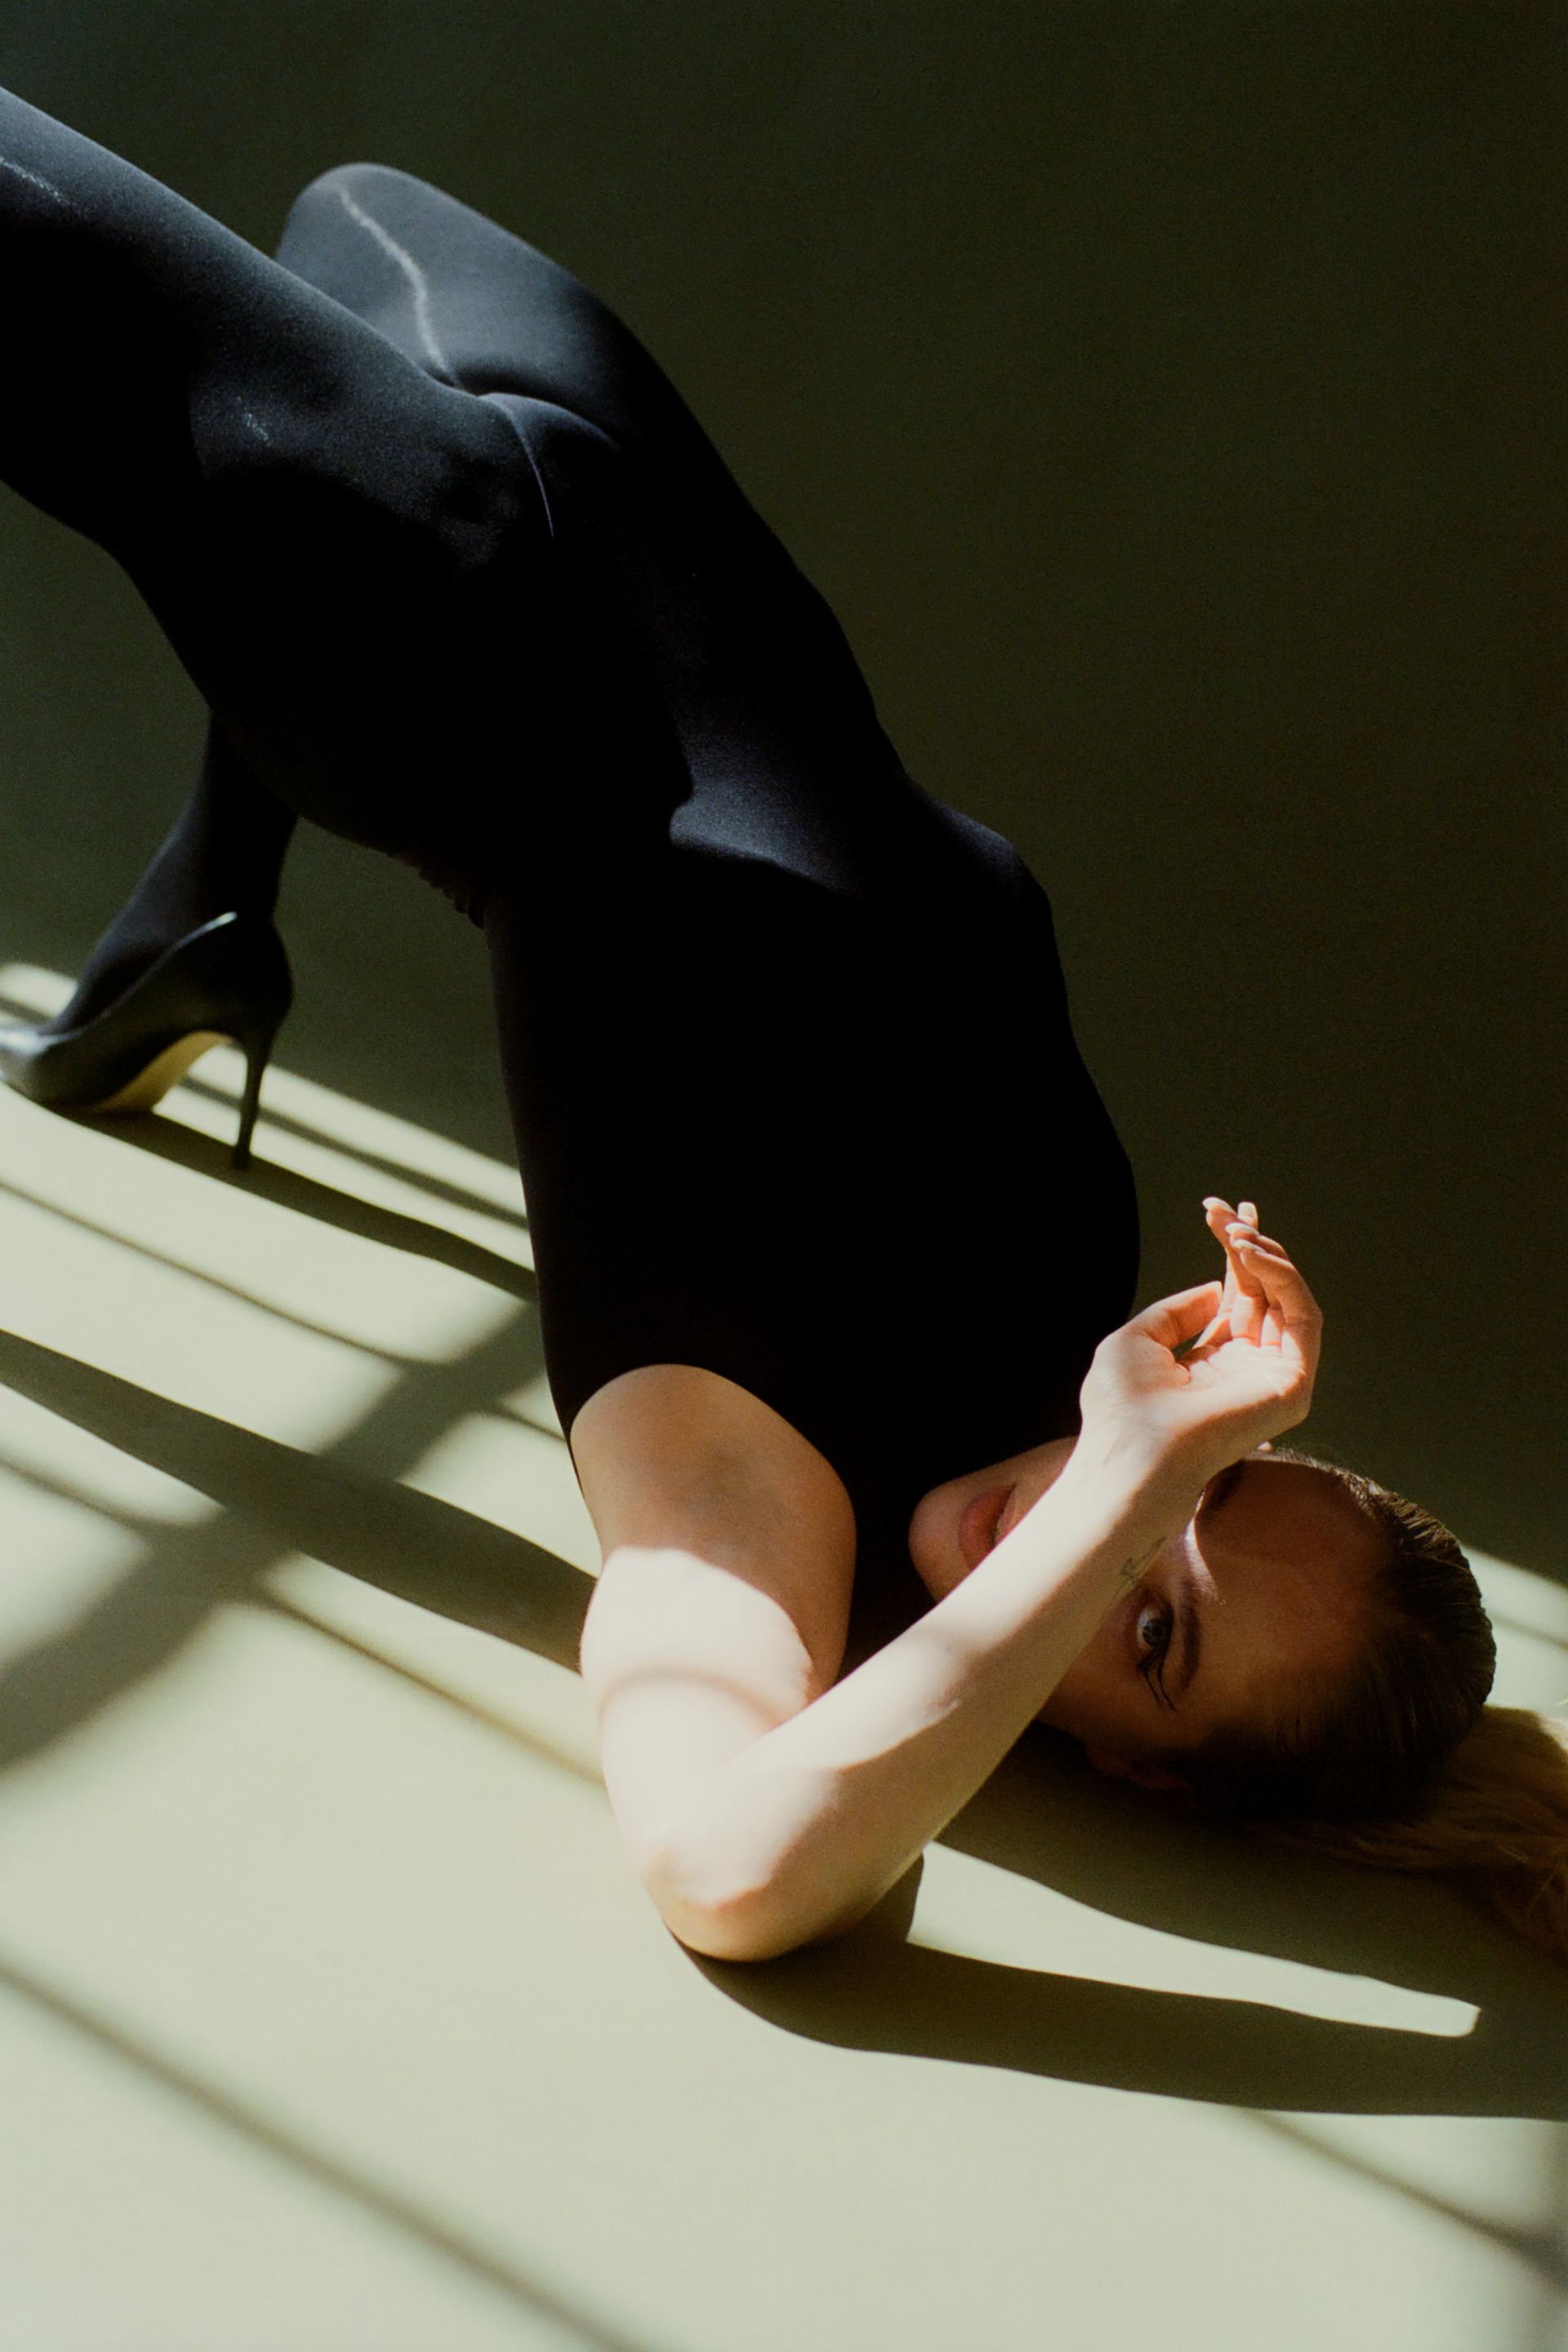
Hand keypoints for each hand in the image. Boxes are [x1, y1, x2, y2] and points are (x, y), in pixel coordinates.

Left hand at [1077, 1198, 1321, 1490]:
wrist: (1133, 1453)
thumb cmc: (1123, 1406)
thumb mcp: (1138, 1340)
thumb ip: (1177, 1312)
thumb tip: (1215, 1288)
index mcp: (1212, 1363)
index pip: (1236, 1298)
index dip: (1231, 1253)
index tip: (1217, 1211)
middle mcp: (1247, 1368)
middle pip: (1264, 1292)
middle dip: (1249, 1244)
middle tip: (1229, 1209)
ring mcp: (1273, 1377)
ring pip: (1289, 1299)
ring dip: (1266, 1256)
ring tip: (1236, 1231)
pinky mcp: (1293, 1384)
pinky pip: (1303, 1318)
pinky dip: (1283, 1278)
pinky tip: (1250, 1254)